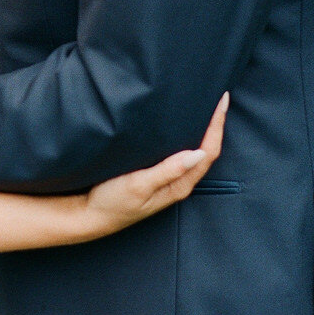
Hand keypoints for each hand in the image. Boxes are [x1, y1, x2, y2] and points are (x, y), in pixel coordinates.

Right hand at [85, 93, 228, 233]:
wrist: (92, 216)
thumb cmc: (113, 203)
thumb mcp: (138, 185)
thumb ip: (167, 170)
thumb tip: (198, 154)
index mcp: (179, 185)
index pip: (208, 152)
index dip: (217, 126)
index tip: (221, 101)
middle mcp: (179, 182)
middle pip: (207, 151)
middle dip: (216, 125)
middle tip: (220, 98)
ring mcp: (169, 179)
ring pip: (195, 151)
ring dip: (203, 130)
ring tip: (207, 107)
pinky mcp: (158, 175)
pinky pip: (180, 153)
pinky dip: (187, 136)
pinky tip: (182, 125)